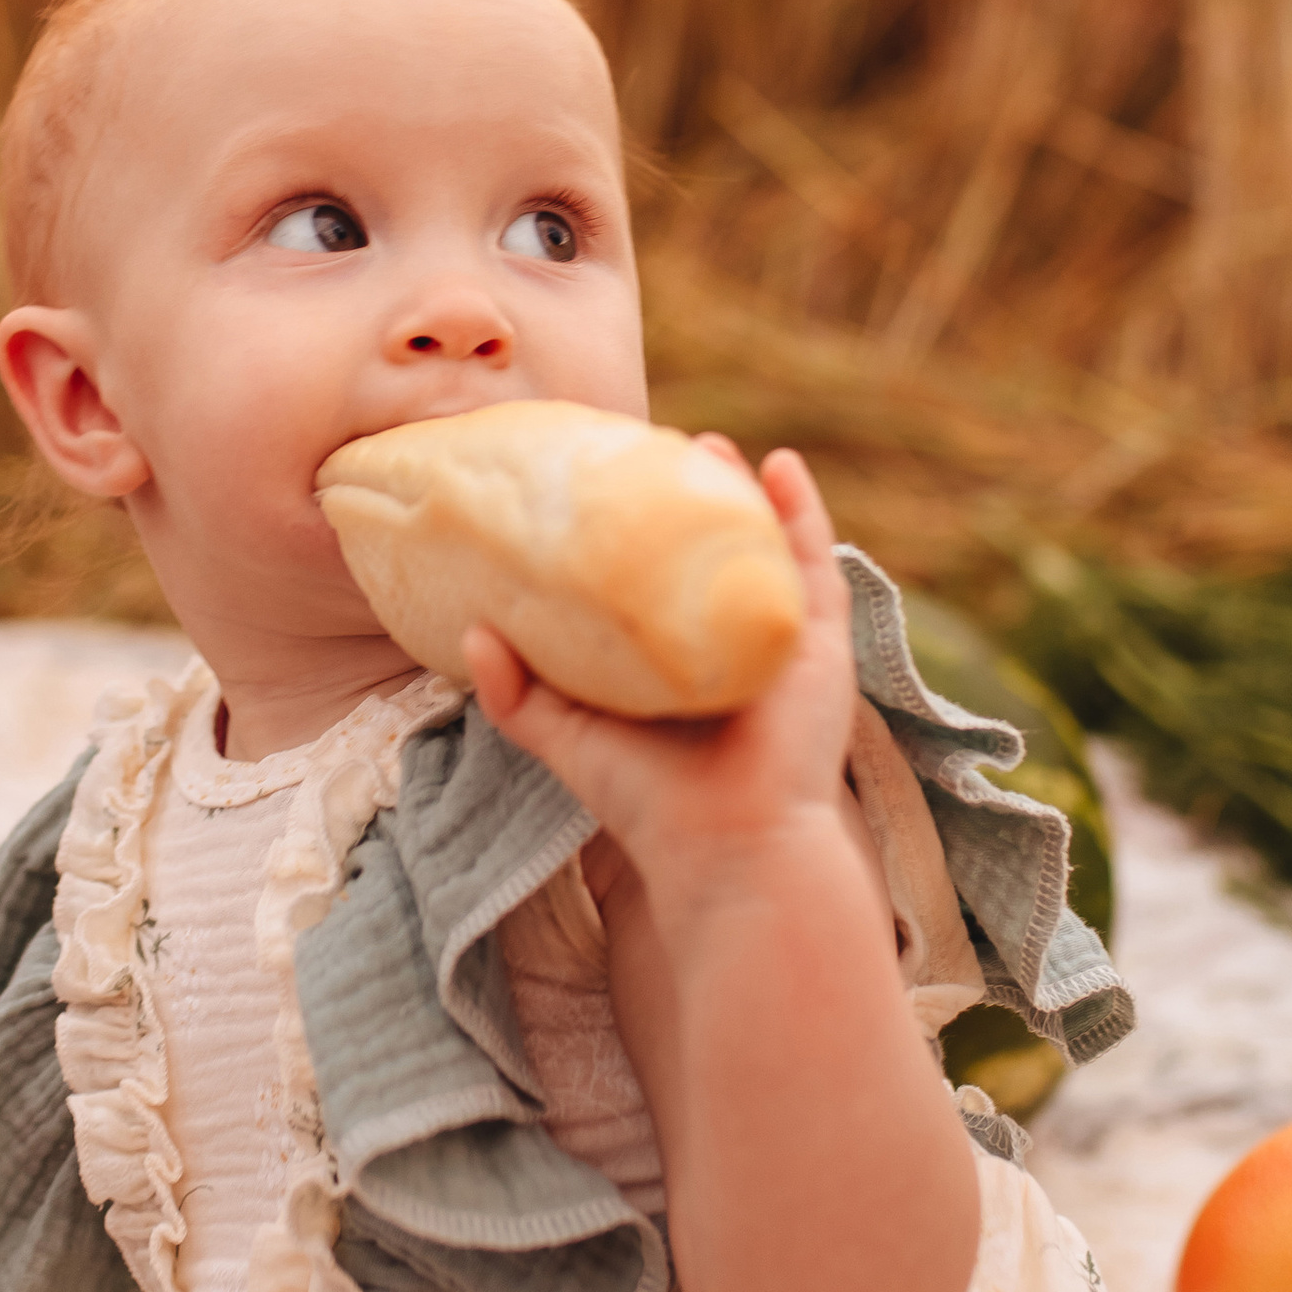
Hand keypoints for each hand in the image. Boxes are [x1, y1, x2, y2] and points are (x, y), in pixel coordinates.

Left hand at [461, 444, 859, 914]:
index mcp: (678, 668)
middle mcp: (729, 651)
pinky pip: (816, 561)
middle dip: (690, 506)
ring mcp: (777, 642)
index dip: (638, 540)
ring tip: (709, 446)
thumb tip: (470, 632)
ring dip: (742, 494)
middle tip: (655, 452)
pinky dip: (801, 509)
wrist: (728, 845)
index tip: (607, 489)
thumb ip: (518, 693)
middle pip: (713, 561)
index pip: (658, 589)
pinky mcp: (820, 642)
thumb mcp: (569, 736)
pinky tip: (779, 463)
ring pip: (764, 551)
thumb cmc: (650, 803)